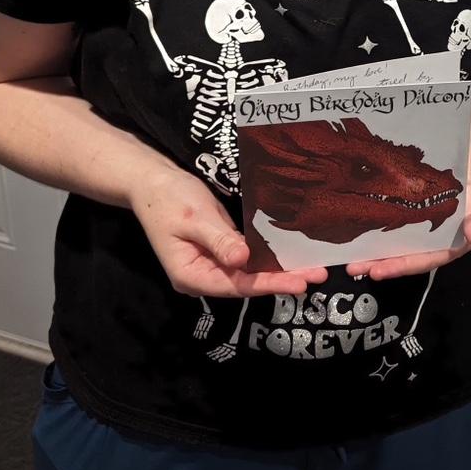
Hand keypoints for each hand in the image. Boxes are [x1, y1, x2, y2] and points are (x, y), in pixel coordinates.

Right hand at [129, 164, 328, 297]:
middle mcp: (202, 277)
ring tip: (313, 269)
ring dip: (279, 271)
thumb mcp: (195, 218)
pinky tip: (291, 257)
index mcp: (191, 276)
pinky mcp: (219, 253)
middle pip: (246, 283)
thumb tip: (243, 261)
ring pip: (249, 274)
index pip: (237, 285)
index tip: (300, 282)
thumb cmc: (170, 199)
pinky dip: (268, 260)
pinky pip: (246, 261)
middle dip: (281, 280)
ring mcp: (210, 266)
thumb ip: (220, 241)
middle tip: (318, 274)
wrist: (153, 184)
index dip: (269, 284)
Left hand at [348, 134, 470, 282]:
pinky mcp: (415, 214)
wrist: (464, 143)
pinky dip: (381, 235)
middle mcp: (438, 237)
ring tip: (353, 261)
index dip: (404, 267)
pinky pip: (398, 229)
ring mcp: (425, 226)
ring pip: (401, 247)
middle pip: (410, 257)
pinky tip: (362, 237)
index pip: (429, 259)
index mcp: (456, 237)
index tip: (379, 271)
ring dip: (378, 255)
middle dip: (384, 265)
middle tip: (355, 268)